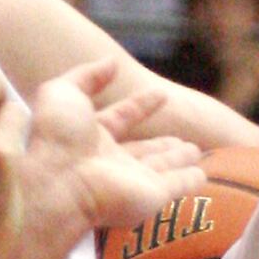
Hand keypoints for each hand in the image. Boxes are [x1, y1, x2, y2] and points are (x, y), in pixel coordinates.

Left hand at [21, 57, 204, 240]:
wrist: (59, 181)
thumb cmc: (56, 137)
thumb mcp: (62, 93)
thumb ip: (87, 76)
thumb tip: (111, 62)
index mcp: (91, 137)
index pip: (121, 118)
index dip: (140, 106)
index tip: (160, 94)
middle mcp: (112, 161)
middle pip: (143, 150)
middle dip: (162, 144)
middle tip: (181, 137)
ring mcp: (132, 181)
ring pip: (162, 168)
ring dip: (178, 159)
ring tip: (195, 151)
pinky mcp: (151, 196)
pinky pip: (176, 186)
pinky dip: (189, 182)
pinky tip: (202, 176)